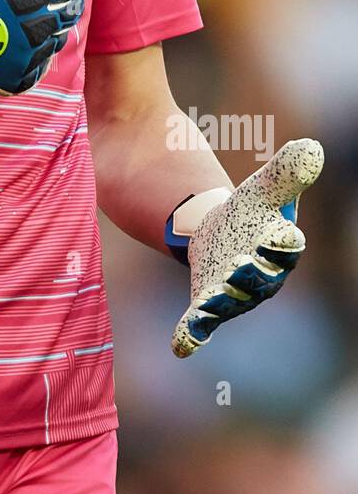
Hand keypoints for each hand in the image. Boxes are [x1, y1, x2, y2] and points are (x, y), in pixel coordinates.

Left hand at [170, 138, 323, 357]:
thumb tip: (312, 148)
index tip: (279, 235)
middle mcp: (261, 277)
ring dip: (220, 303)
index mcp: (279, 247)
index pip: (286, 248)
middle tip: (239, 265)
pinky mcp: (206, 303)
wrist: (218, 229)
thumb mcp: (264, 188)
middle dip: (251, 274)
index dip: (283, 243)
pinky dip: (192, 334)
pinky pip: (201, 324)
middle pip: (260, 279)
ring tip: (208, 303)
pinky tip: (181, 346)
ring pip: (230, 302)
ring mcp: (233, 293)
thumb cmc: (250, 210)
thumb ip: (286, 171)